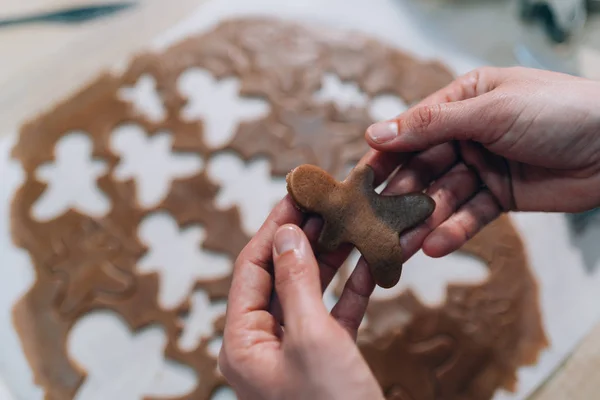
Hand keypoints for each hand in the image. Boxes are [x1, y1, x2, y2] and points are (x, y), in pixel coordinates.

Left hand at [219, 196, 383, 399]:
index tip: (294, 193)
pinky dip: (352, 289)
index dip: (273, 227)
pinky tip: (370, 263)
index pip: (251, 268)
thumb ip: (297, 281)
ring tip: (350, 222)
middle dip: (305, 238)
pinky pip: (335, 315)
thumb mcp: (312, 337)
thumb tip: (287, 232)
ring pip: (310, 292)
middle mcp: (263, 344)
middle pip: (281, 276)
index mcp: (242, 341)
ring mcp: (295, 352)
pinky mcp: (325, 360)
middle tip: (327, 202)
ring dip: (332, 258)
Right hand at [360, 66, 599, 257]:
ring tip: (400, 246)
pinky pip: (470, 215)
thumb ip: (431, 125)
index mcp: (462, 101)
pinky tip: (436, 245)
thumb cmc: (558, 111)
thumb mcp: (490, 111)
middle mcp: (467, 133)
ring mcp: (483, 166)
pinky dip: (454, 230)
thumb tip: (376, 133)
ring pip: (442, 196)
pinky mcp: (500, 196)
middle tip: (373, 223)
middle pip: (423, 168)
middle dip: (400, 196)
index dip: (384, 156)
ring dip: (422, 221)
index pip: (412, 131)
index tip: (357, 181)